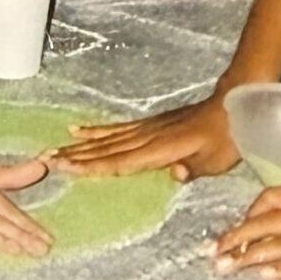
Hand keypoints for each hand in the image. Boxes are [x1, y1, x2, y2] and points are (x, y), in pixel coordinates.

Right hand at [56, 95, 241, 182]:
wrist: (233, 104)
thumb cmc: (228, 137)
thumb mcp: (218, 159)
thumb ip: (194, 168)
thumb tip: (174, 175)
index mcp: (162, 149)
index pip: (121, 161)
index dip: (93, 166)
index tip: (67, 167)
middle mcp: (148, 137)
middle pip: (106, 149)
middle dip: (76, 155)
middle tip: (47, 159)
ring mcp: (147, 128)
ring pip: (107, 139)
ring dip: (80, 145)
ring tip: (55, 148)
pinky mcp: (149, 124)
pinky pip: (117, 129)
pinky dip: (97, 131)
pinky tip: (80, 130)